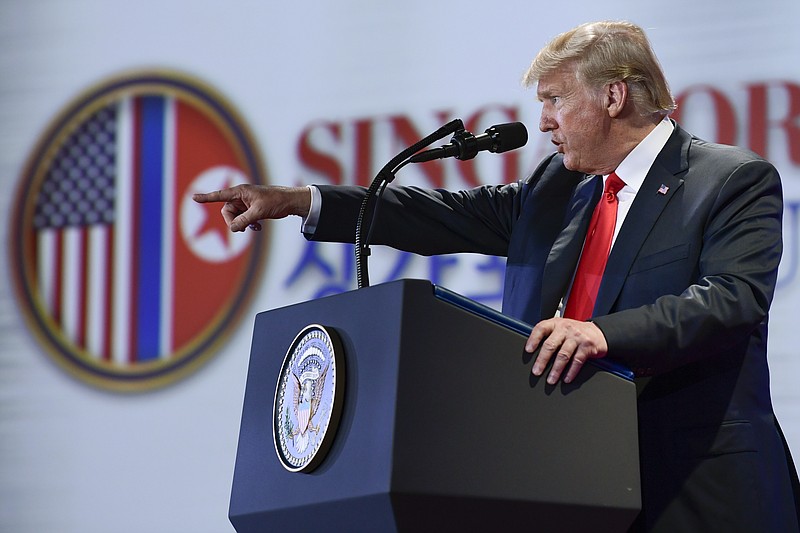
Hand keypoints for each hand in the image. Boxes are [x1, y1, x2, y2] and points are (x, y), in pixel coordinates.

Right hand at [192, 185, 310, 231]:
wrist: (290, 202)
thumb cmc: (276, 201)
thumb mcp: (259, 212)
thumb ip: (244, 220)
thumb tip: (233, 229)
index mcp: (241, 192)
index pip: (220, 195)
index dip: (207, 197)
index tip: (193, 197)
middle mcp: (241, 196)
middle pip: (227, 212)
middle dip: (233, 222)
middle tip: (243, 229)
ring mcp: (246, 203)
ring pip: (235, 217)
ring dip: (242, 224)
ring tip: (254, 226)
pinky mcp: (252, 209)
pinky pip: (243, 219)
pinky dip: (248, 224)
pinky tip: (258, 227)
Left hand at [525, 318, 607, 384]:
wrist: (598, 332)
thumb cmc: (574, 333)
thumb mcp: (560, 329)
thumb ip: (549, 337)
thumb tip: (533, 354)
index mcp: (555, 323)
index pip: (541, 328)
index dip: (533, 339)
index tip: (528, 350)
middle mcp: (565, 328)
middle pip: (551, 344)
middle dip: (542, 360)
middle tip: (536, 372)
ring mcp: (577, 336)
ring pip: (563, 355)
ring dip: (556, 370)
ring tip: (551, 379)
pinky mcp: (587, 346)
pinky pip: (577, 361)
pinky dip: (571, 372)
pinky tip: (566, 379)